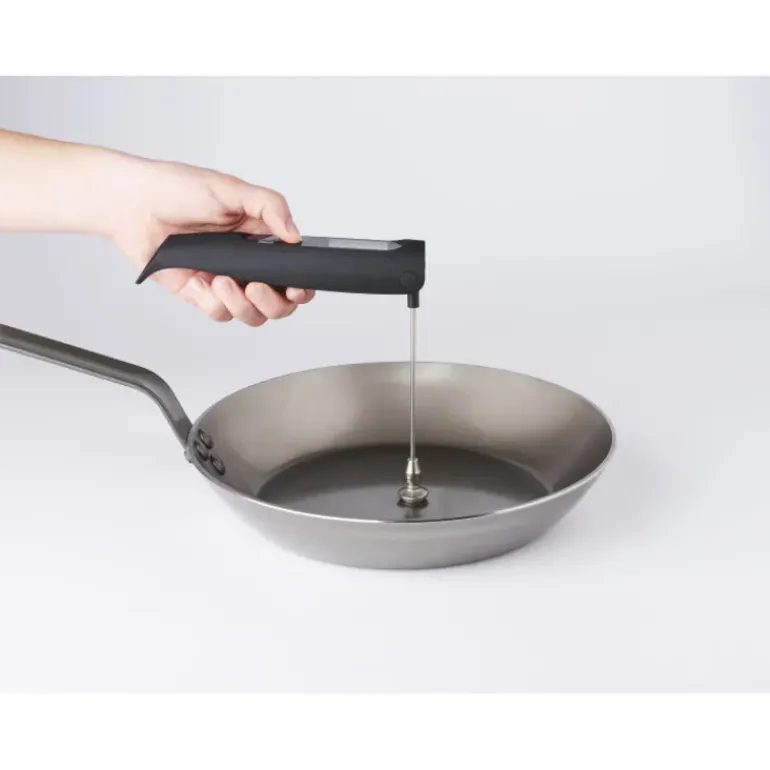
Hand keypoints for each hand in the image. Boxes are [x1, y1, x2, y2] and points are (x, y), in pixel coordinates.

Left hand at [111, 160, 314, 324]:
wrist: (132, 202)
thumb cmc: (177, 188)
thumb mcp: (231, 189)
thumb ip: (270, 207)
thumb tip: (295, 234)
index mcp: (260, 240)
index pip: (293, 273)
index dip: (301, 287)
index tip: (297, 287)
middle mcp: (246, 264)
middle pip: (278, 304)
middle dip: (274, 303)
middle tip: (257, 287)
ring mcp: (224, 282)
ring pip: (251, 315)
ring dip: (242, 305)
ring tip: (224, 281)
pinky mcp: (199, 294)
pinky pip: (219, 313)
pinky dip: (214, 302)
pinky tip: (203, 280)